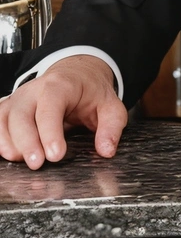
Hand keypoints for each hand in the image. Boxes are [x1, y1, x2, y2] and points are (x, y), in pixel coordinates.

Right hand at [0, 55, 126, 169]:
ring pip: (3, 119)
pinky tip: (9, 155)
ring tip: (21, 162)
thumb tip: (107, 150)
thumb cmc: (90, 91)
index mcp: (60, 86)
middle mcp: (34, 90)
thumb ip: (112, 127)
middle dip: (27, 141)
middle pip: (21, 115)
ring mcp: (18, 99)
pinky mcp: (9, 109)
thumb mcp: (110, 105)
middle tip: (37, 164)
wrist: (76, 73)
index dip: (50, 132)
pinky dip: (0, 140)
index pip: (50, 107)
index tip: (56, 155)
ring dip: (9, 143)